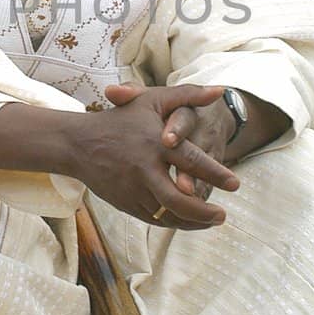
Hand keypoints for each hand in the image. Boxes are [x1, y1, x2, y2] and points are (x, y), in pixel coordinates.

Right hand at [64, 83, 237, 227]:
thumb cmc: (120, 119)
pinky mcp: (126, 203)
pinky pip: (154, 219)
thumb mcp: (152, 100)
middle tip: (223, 215)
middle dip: (204, 212)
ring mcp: (133, 189)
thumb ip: (188, 95)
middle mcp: (145, 169)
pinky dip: (173, 222)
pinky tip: (189, 221)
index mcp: (156, 143)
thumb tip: (221, 91)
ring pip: (167, 214)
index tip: (236, 185)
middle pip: (179, 200)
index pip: (192, 161)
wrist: (78, 144)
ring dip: (192, 222)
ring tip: (211, 221)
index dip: (216, 174)